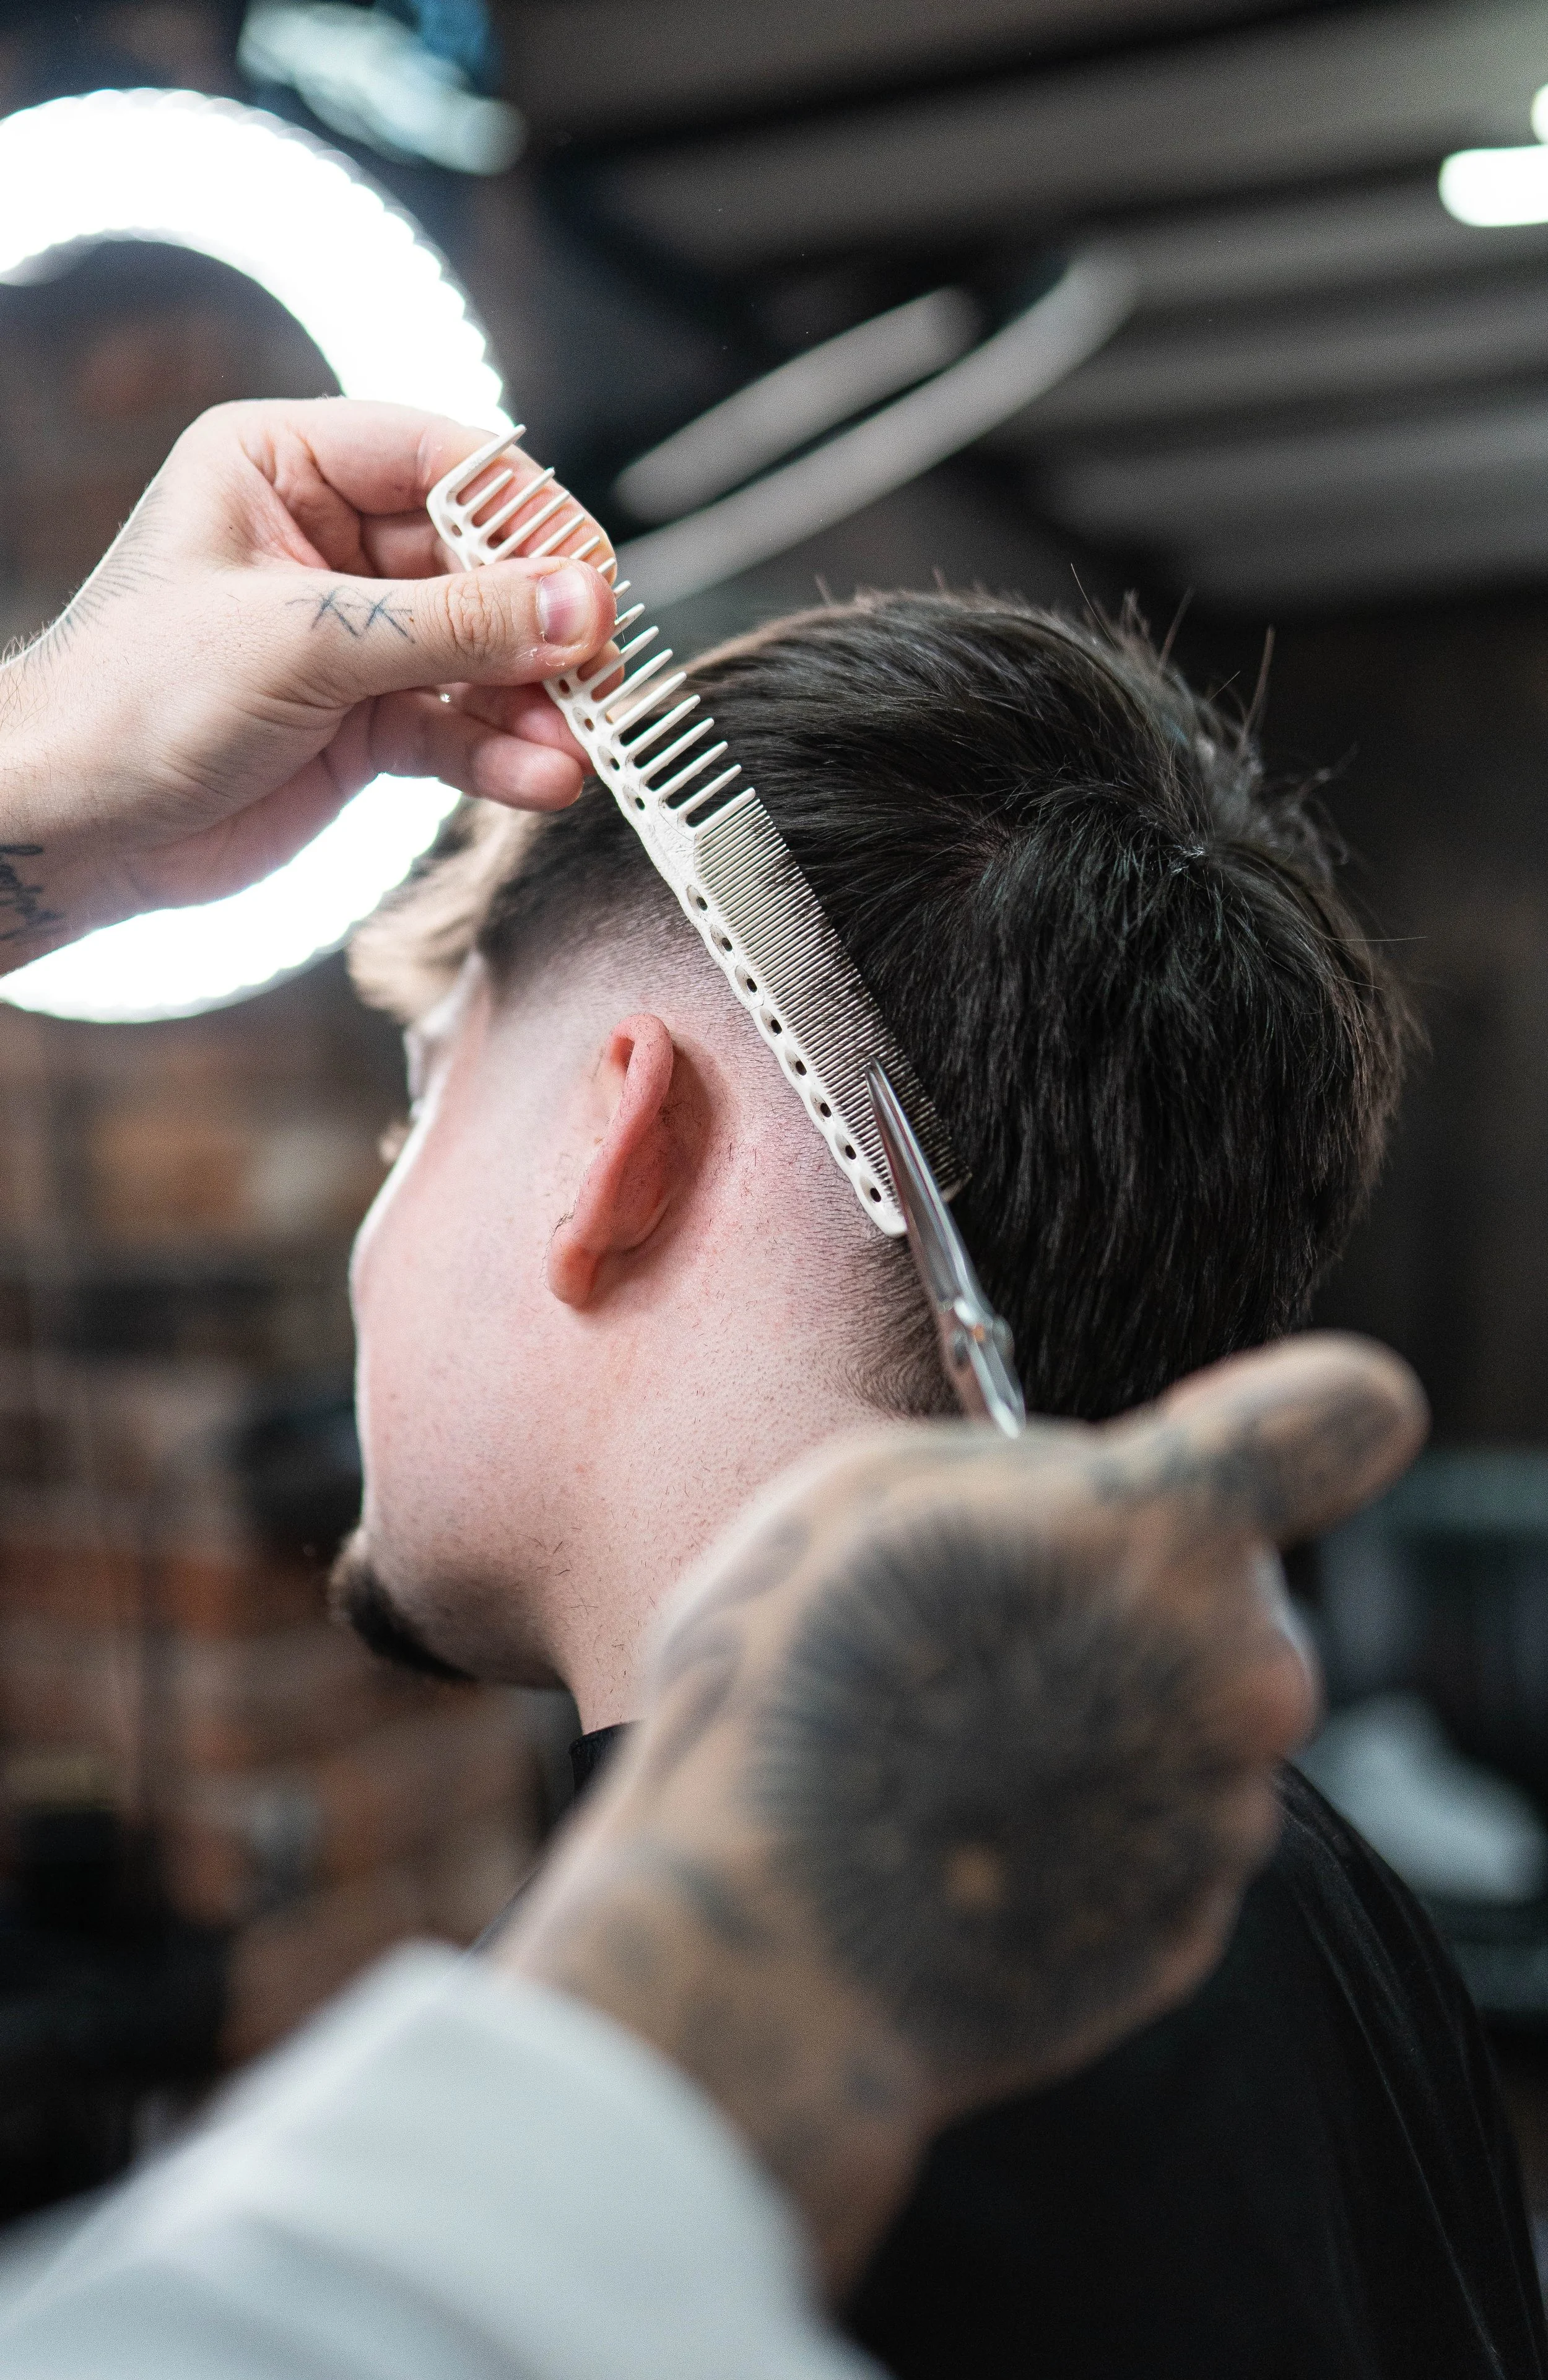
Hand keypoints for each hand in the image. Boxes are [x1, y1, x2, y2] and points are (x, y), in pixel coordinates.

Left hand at [0, 398, 615, 969]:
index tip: (591, 574)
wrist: (77, 828)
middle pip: (480, 563)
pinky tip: (545, 779)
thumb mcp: (304, 641)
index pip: (440, 458)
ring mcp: (355, 637)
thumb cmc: (136, 699)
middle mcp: (327, 541)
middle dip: (543, 625)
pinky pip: (462, 728)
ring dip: (537, 704)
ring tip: (582, 748)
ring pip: (482, 656)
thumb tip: (581, 606)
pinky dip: (506, 755)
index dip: (525, 515)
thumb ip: (453, 627)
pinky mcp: (369, 723)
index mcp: (284, 465)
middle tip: (600, 674)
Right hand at [493, 1333, 1425, 2293]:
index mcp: (1169, 1532)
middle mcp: (1243, 1674)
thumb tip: (1093, 1498)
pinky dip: (1082, 1835)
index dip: (1314, 1416)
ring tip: (944, 1760)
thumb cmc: (794, 1693)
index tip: (1269, 1442)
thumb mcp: (872, 1492)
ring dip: (1098, 1725)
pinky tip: (963, 1844)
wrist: (761, 1947)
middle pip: (1225, 1596)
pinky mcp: (1189, 1933)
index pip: (1343, 1416)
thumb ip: (1031, 1472)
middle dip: (1127, 1605)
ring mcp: (1225, 1817)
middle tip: (980, 1648)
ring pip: (1189, 1723)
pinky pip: (1153, 1839)